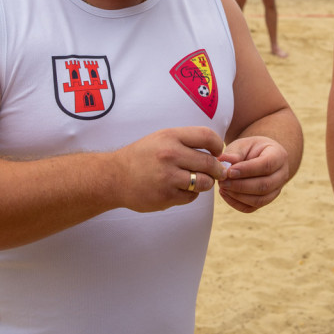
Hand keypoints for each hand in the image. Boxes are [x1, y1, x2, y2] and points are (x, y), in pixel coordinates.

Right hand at [111, 126, 225, 212]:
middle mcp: (170, 155)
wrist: (114, 177)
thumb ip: (187, 142)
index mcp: (170, 137)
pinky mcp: (165, 196)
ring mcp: (168, 177)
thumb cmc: (142, 156)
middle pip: (209, 163)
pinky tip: (180, 189)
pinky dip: (191, 194)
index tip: (217, 152)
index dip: (218, 146)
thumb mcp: (161, 138)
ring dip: (206, 183)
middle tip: (217, 172)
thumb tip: (217, 152)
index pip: (207, 137)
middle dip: (217, 169)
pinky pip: (191, 196)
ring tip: (198, 181)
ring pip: (204, 182)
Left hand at [217, 137, 289, 212]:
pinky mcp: (266, 200)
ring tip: (222, 187)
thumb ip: (235, 152)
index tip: (229, 171)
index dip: (247, 170)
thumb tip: (222, 161)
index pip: (267, 165)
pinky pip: (252, 207)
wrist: (260, 157)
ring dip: (238, 196)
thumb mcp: (243, 145)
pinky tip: (225, 194)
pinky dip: (237, 204)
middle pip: (265, 185)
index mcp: (279, 155)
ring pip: (260, 200)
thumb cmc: (250, 149)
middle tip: (222, 181)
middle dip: (241, 186)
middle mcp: (282, 174)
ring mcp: (276, 190)